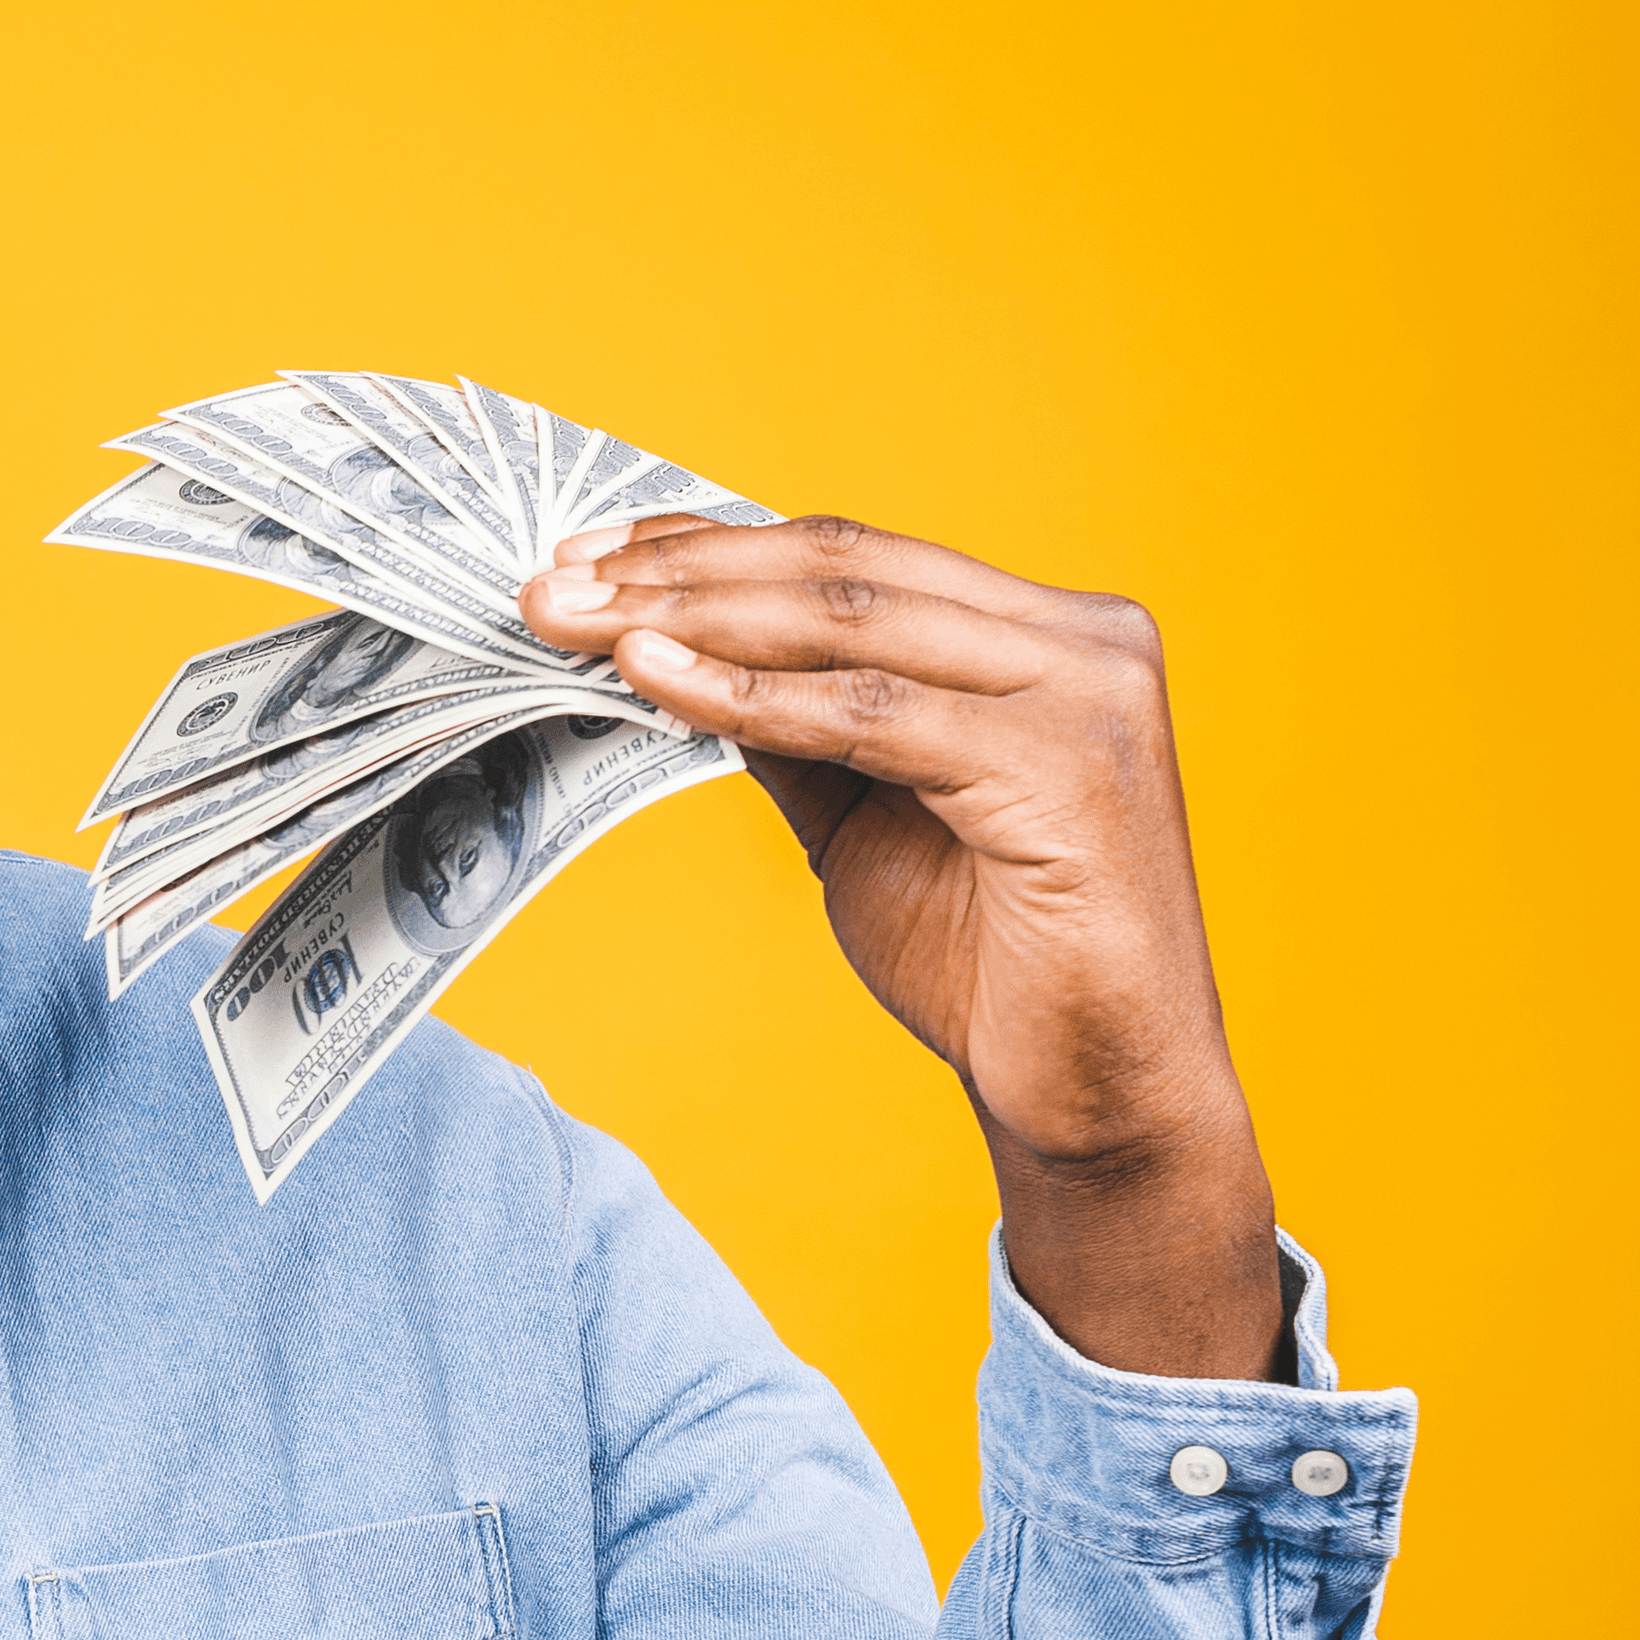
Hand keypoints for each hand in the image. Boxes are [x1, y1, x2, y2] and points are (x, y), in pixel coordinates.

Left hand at [519, 513, 1285, 1380]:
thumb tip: (666, 650)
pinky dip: (751, 696)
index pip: (854, 556)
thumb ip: (789, 726)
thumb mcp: (861, 816)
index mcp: (1044, 633)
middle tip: (550, 583)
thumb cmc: (989, 961)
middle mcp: (1084, 640)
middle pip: (845, 571)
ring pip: (851, 624)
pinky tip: (657, 680)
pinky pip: (873, 717)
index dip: (712, 545)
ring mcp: (1087, 696)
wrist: (1089, 1093)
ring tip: (580, 621)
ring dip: (695, 618)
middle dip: (680, 573)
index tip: (590, 552)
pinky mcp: (1068, 770)